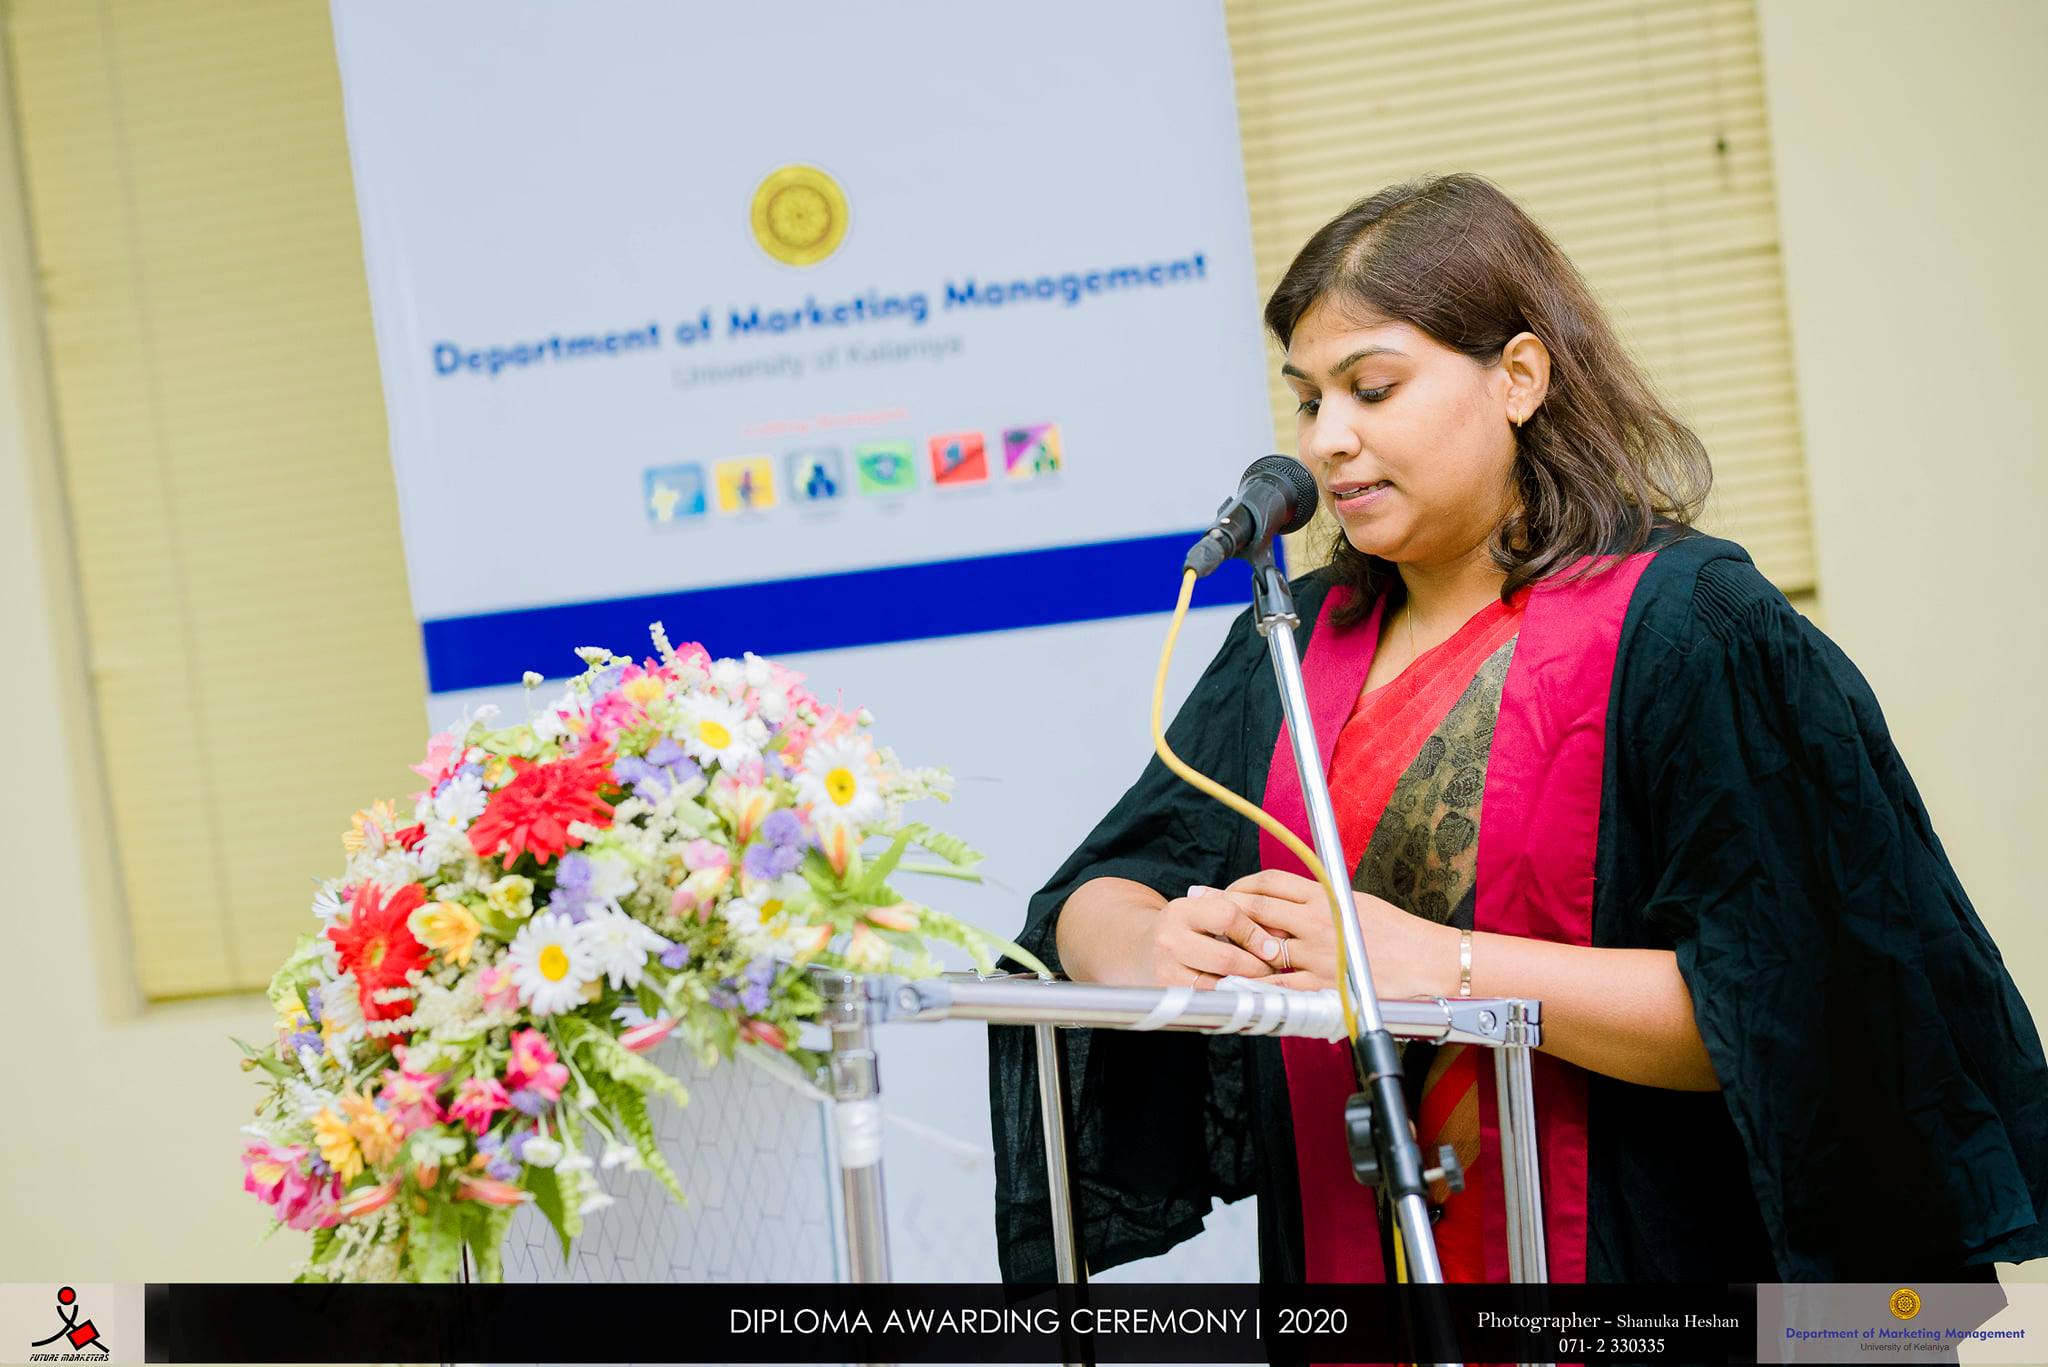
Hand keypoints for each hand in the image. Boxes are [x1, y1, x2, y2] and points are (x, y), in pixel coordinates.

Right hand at [1136, 885, 1284, 988]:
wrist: (1140, 951)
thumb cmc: (1185, 930)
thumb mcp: (1202, 912)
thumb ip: (1238, 917)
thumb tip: (1282, 935)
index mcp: (1181, 911)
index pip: (1228, 916)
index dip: (1255, 932)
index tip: (1272, 946)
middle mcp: (1169, 940)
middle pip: (1227, 957)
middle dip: (1258, 966)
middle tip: (1273, 968)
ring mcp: (1167, 971)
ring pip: (1221, 984)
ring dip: (1248, 985)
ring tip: (1261, 981)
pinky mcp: (1171, 995)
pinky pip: (1212, 1000)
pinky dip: (1233, 998)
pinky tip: (1243, 993)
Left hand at [1220, 869, 1458, 998]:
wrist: (1430, 960)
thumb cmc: (1399, 931)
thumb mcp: (1357, 902)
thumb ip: (1324, 900)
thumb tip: (1297, 897)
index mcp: (1326, 897)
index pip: (1272, 881)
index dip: (1243, 884)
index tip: (1228, 890)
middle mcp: (1318, 921)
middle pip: (1258, 909)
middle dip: (1227, 908)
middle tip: (1204, 910)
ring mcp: (1319, 953)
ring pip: (1263, 945)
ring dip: (1235, 947)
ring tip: (1214, 948)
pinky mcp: (1326, 983)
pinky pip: (1283, 984)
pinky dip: (1258, 985)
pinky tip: (1238, 985)